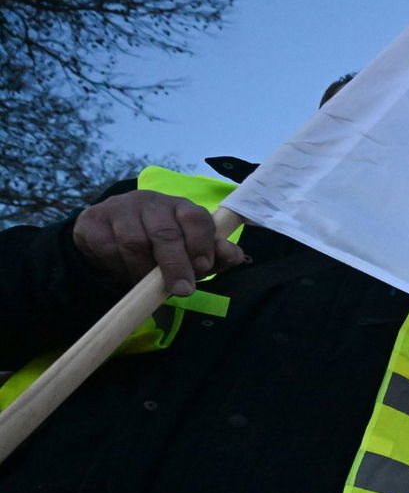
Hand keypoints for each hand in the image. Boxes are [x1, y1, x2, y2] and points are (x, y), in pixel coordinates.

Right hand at [72, 190, 245, 296]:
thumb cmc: (163, 248)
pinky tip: (122, 270)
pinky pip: (106, 247)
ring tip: (145, 283)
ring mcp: (120, 207)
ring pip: (133, 241)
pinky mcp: (92, 219)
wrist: (111, 239)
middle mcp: (151, 201)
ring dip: (142, 270)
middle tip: (181, 290)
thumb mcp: (192, 253)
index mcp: (181, 207)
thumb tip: (233, 255)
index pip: (196, 217)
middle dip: (175, 265)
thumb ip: (216, 256)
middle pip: (164, 232)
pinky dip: (116, 266)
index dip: (201, 244)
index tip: (202, 268)